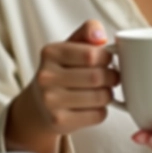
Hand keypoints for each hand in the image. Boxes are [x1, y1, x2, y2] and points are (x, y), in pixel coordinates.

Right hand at [6, 20, 118, 152]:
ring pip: (100, 97)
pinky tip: (92, 106)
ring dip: (108, 94)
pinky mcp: (58, 121)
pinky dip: (102, 111)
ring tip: (103, 91)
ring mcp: (50, 101)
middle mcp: (46, 76)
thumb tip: (100, 36)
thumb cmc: (63, 69)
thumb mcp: (71, 45)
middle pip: (97, 77)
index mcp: (51, 52)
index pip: (92, 54)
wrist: (39, 104)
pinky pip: (97, 115)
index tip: (107, 60)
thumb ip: (88, 31)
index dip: (107, 58)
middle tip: (112, 78)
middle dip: (112, 77)